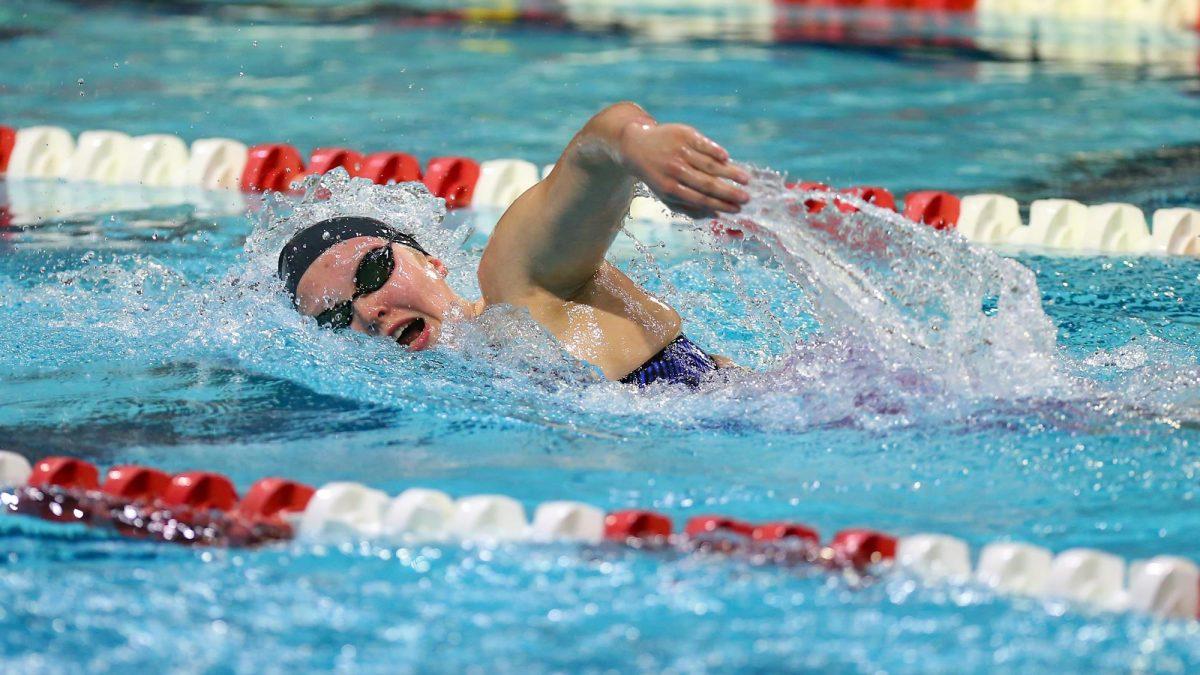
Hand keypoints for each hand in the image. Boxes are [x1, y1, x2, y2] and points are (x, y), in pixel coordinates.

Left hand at [619, 122, 750, 218]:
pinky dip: (716, 152)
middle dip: (729, 193)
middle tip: (746, 198)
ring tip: (745, 179)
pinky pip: (704, 144)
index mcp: (670, 188)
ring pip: (709, 164)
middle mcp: (675, 170)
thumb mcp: (666, 195)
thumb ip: (689, 208)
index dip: (720, 205)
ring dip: (730, 173)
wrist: (637, 146)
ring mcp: (680, 151)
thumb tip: (716, 216)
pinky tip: (728, 159)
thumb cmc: (658, 176)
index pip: (700, 199)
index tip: (737, 209)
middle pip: (707, 184)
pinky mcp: (684, 134)